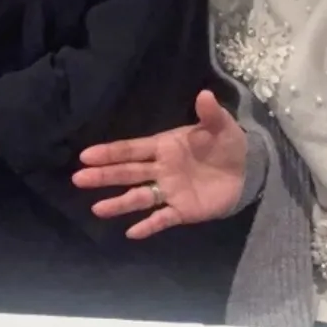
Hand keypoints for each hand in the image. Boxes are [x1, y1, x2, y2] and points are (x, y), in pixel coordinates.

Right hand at [71, 90, 245, 239]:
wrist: (247, 172)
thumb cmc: (226, 144)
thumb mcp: (221, 126)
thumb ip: (210, 113)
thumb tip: (205, 94)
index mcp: (163, 146)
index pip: (131, 150)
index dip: (109, 152)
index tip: (86, 155)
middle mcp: (160, 169)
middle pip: (127, 173)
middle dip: (103, 176)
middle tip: (78, 179)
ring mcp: (170, 191)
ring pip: (139, 197)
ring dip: (118, 203)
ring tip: (96, 209)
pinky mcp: (183, 211)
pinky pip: (162, 219)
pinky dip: (148, 226)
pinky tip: (131, 233)